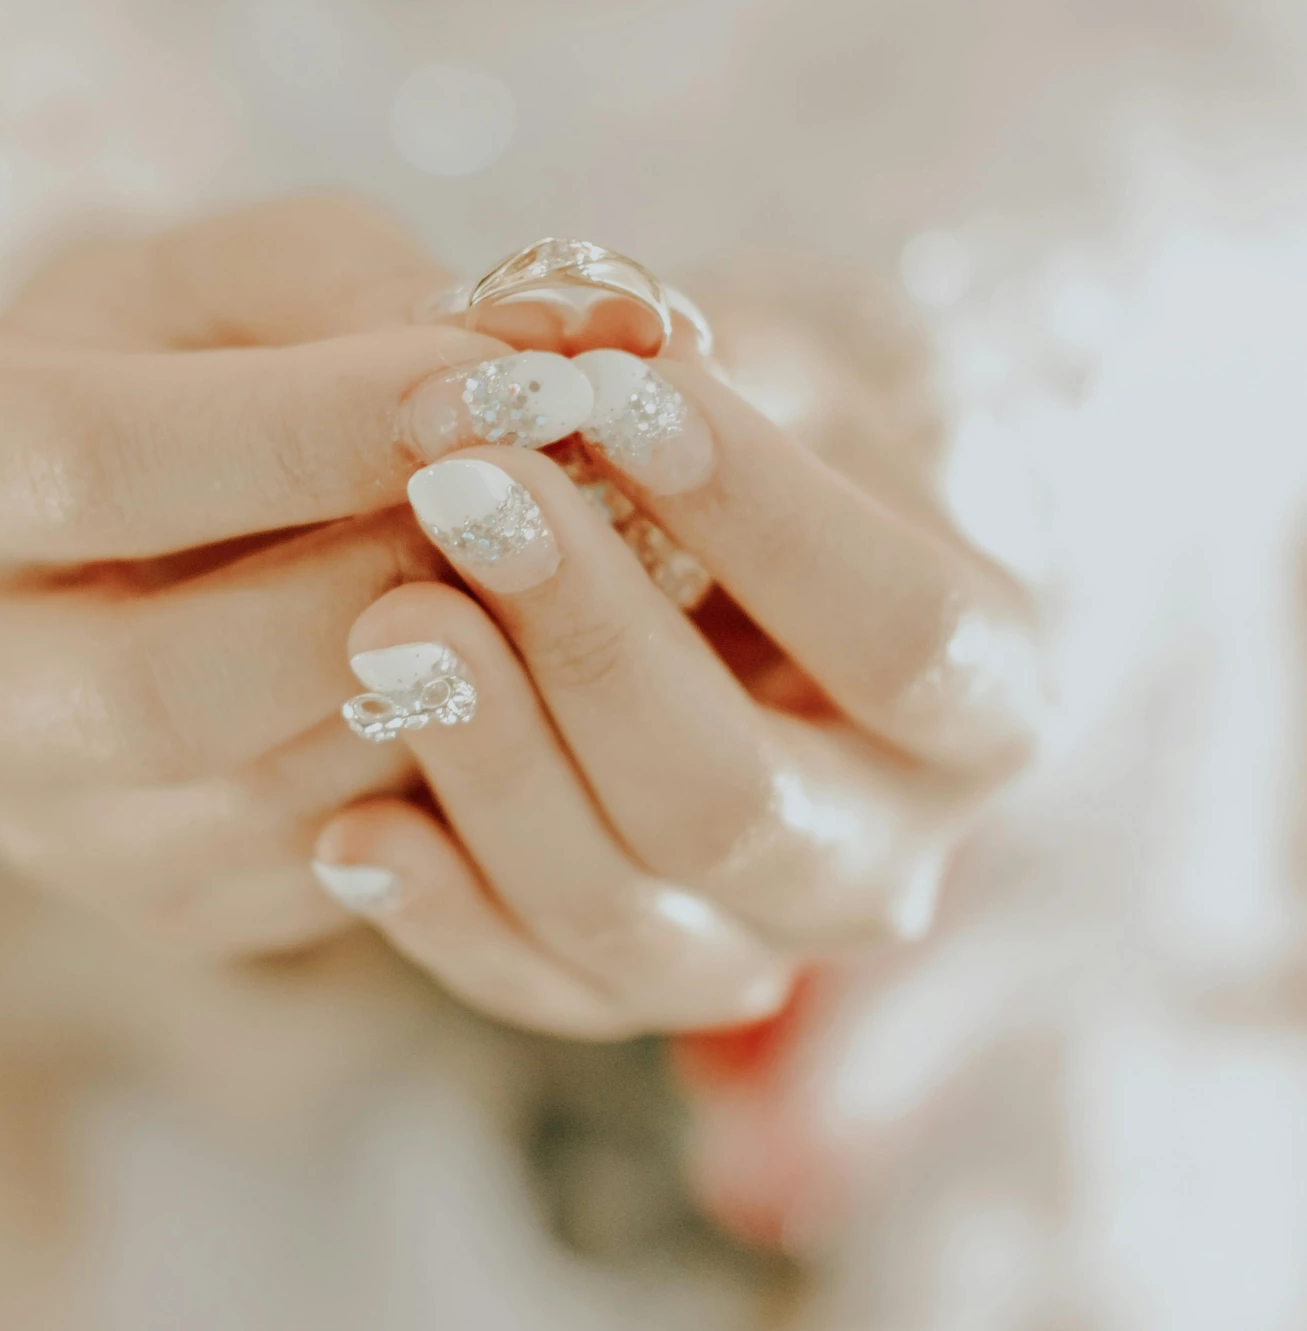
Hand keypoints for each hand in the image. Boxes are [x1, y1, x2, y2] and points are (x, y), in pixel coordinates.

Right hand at [0, 197, 597, 960]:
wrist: (193, 511)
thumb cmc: (229, 357)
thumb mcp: (277, 273)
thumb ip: (391, 293)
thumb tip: (562, 346)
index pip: (98, 460)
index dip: (314, 431)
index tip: (503, 387)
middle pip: (156, 685)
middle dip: (376, 597)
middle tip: (535, 513)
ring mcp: (46, 814)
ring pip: (257, 806)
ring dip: (438, 702)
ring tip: (546, 587)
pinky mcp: (160, 902)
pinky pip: (321, 880)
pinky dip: (443, 792)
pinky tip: (512, 683)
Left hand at [311, 307, 1042, 1039]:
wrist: (735, 570)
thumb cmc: (770, 447)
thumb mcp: (772, 372)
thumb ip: (700, 363)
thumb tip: (585, 340)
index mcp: (985, 697)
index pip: (904, 631)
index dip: (767, 517)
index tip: (616, 393)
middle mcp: (892, 851)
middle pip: (744, 799)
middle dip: (592, 643)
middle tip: (463, 490)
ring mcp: (762, 941)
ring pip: (628, 911)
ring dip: (495, 764)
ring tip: (382, 623)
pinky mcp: (630, 990)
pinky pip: (532, 984)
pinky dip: (437, 914)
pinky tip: (346, 830)